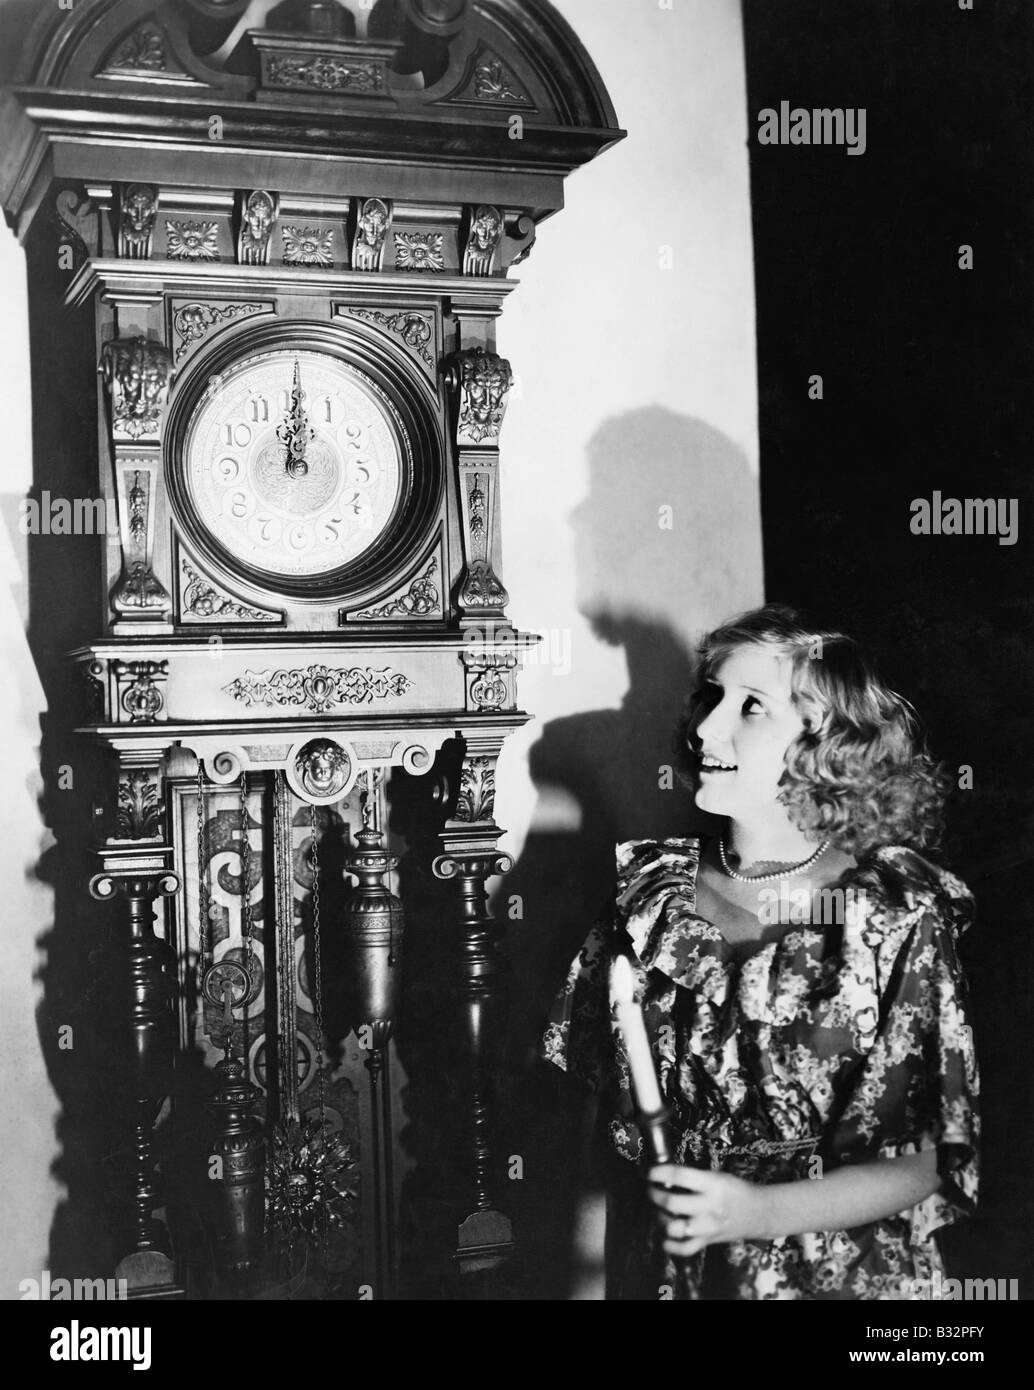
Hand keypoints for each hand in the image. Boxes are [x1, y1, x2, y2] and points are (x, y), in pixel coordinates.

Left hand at [647, 1164, 766, 1256]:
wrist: (760, 1213)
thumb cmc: (737, 1190)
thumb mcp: (718, 1176)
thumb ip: (694, 1178)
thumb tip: (665, 1177)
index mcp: (713, 1185)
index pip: (679, 1176)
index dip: (659, 1173)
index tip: (648, 1172)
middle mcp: (709, 1207)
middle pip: (672, 1203)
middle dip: (655, 1195)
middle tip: (651, 1190)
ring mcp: (708, 1227)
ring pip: (675, 1228)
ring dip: (660, 1218)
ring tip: (658, 1210)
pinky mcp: (708, 1241)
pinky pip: (685, 1248)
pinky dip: (671, 1246)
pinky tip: (665, 1238)